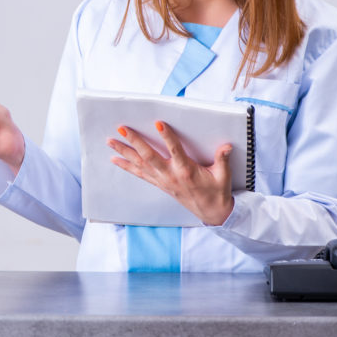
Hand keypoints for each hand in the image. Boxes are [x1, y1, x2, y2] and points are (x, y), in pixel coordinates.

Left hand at [107, 120, 233, 225]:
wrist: (211, 212)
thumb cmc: (217, 192)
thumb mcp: (223, 176)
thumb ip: (222, 160)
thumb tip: (226, 146)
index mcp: (186, 171)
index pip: (175, 151)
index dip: (167, 137)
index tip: (158, 124)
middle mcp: (170, 175)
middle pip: (149, 156)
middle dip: (135, 141)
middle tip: (122, 128)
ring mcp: (162, 180)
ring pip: (140, 164)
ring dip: (124, 152)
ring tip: (110, 141)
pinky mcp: (159, 184)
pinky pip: (139, 174)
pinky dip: (126, 166)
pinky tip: (115, 159)